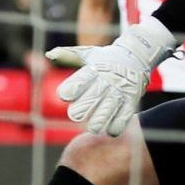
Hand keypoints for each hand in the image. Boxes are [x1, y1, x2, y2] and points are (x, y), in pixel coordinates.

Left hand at [45, 18, 175, 135]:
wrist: (135, 56)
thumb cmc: (104, 59)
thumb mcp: (87, 54)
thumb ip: (67, 55)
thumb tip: (49, 55)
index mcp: (95, 68)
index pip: (82, 78)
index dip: (72, 87)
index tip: (64, 95)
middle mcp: (108, 80)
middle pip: (96, 94)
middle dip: (85, 105)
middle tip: (74, 116)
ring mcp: (121, 90)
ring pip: (111, 106)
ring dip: (102, 118)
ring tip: (93, 128)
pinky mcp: (131, 99)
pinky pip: (126, 113)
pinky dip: (119, 123)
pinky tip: (111, 130)